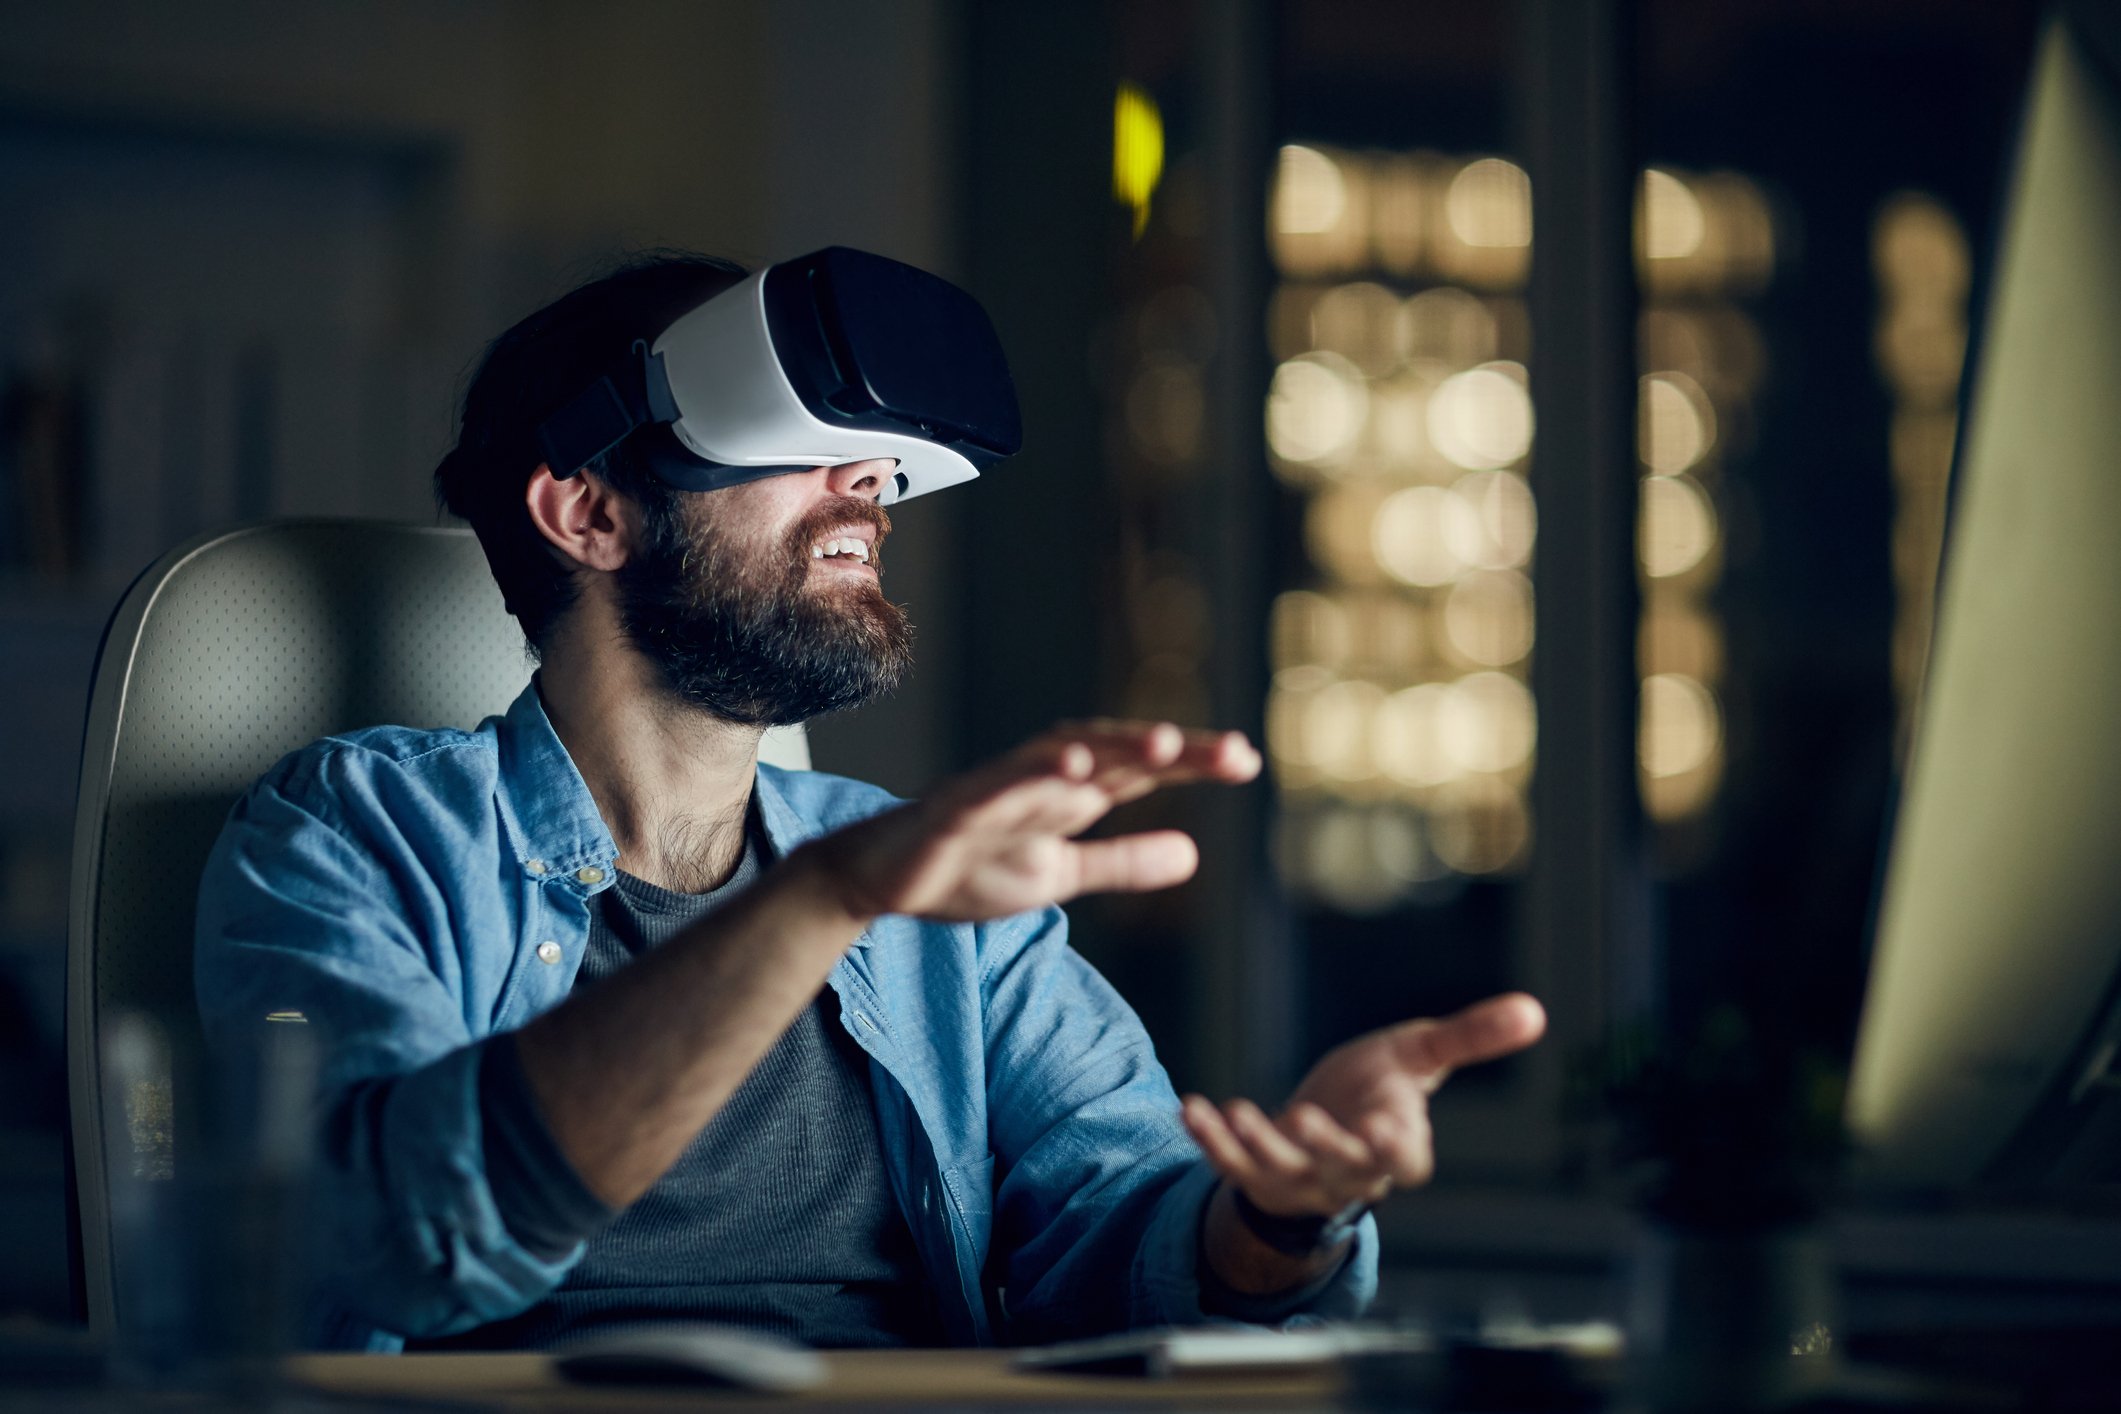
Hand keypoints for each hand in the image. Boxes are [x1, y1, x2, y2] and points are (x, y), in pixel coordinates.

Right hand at [805, 720, 1260, 922]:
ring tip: (1163, 746)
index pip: (1141, 771)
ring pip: (1061, 758)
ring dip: (1111, 748)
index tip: (1247, 759)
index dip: (1193, 762)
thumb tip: (1194, 854)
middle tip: (1229, 751)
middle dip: (1170, 750)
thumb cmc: (969, 866)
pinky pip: (998, 788)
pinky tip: (1072, 771)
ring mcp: (998, 790)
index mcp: (1070, 795)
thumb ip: (1122, 864)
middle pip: (1115, 754)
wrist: (884, 881)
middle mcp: (1041, 780)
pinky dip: (1034, 776)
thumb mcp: (1059, 875)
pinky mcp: (956, 810)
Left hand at [1182, 992, 1545, 1218]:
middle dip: (1322, 1146)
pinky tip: (1191, 1109)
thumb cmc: (1379, 1089)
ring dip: (1257, 1146)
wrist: (1323, 1123)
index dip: (1396, 1149)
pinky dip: (1212, 1141)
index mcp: (1396, 1143)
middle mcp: (1349, 1168)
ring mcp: (1301, 1176)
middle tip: (1304, 1118)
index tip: (1388, 1128)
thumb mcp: (1420, 1057)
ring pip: (1281, 1171)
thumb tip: (1535, 1009)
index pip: (1405, 1159)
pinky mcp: (1257, 1173)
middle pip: (1340, 1169)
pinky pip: (1232, 1166)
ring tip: (1239, 1112)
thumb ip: (1471, 1037)